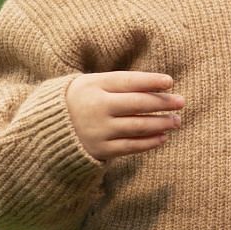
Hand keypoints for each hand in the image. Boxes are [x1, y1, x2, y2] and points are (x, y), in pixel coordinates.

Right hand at [66, 71, 182, 159]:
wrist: (49, 129)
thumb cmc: (81, 100)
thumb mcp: (92, 84)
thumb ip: (120, 83)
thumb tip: (158, 86)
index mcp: (94, 86)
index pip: (128, 81)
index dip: (150, 81)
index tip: (170, 81)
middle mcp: (96, 107)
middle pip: (137, 104)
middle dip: (162, 102)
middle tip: (181, 102)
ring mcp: (98, 130)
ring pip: (137, 126)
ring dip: (161, 123)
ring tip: (176, 120)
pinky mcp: (100, 149)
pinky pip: (130, 146)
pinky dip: (149, 142)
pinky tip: (163, 137)